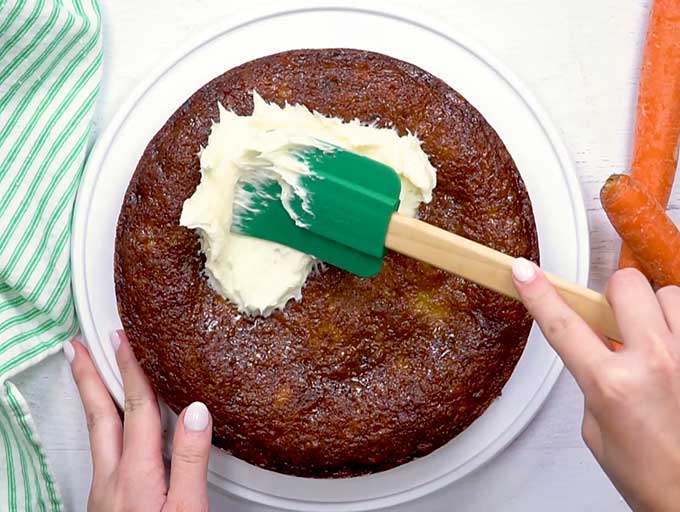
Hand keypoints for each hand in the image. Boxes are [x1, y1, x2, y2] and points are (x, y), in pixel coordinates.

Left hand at [63, 330, 211, 511]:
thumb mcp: (188, 508)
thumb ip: (191, 460)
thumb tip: (197, 412)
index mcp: (136, 473)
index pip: (135, 407)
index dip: (129, 369)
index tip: (122, 340)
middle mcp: (112, 479)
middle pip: (101, 416)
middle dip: (90, 378)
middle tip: (78, 349)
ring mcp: (105, 492)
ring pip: (98, 434)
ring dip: (93, 399)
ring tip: (88, 377)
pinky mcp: (107, 504)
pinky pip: (103, 452)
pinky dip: (103, 426)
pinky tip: (112, 427)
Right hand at [512, 259, 679, 511]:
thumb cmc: (651, 476)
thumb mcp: (596, 428)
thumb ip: (594, 378)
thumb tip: (600, 348)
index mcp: (612, 385)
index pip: (563, 324)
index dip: (539, 293)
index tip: (525, 272)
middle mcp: (655, 365)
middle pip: (627, 284)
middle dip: (615, 294)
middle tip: (616, 316)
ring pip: (670, 294)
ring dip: (657, 310)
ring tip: (656, 340)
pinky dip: (679, 328)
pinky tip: (674, 351)